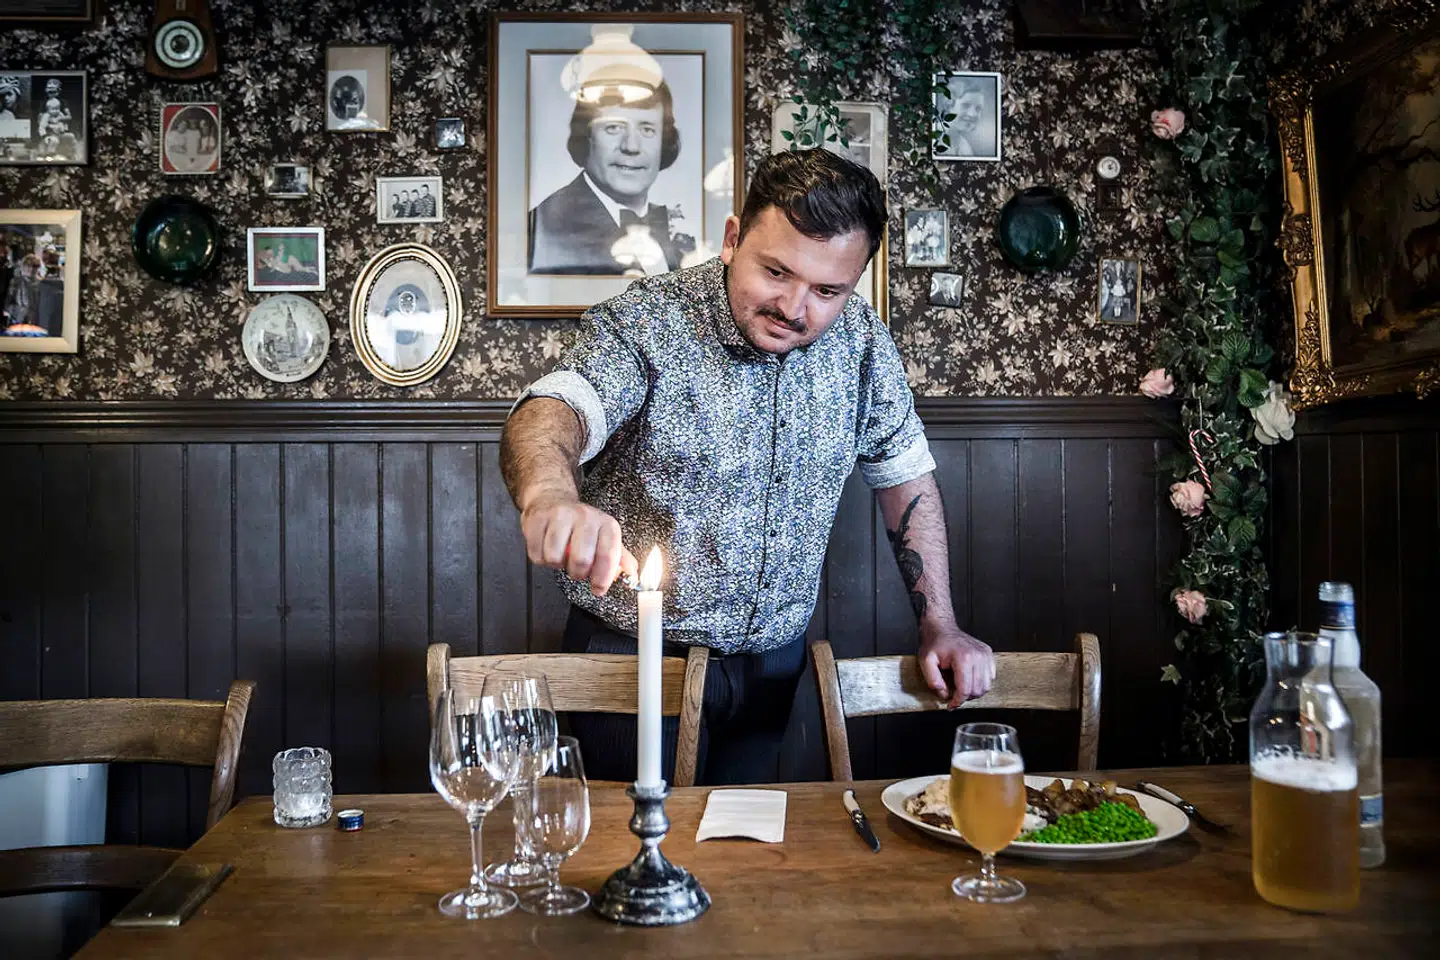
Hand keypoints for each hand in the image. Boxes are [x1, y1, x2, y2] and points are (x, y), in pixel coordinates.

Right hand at [520, 494, 637, 596]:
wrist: (552, 499)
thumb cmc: (580, 523)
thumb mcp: (604, 536)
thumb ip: (619, 557)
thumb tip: (632, 573)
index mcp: (606, 524)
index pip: (608, 556)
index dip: (602, 578)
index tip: (598, 588)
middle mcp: (585, 517)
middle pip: (581, 560)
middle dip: (577, 573)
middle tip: (576, 568)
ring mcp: (560, 516)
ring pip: (555, 557)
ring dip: (556, 564)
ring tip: (560, 554)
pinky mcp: (538, 518)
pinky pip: (536, 553)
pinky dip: (540, 558)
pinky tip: (546, 547)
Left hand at [917, 623, 994, 707]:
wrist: (942, 628)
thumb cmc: (934, 643)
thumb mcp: (925, 661)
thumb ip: (932, 679)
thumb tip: (944, 694)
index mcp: (963, 658)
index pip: (965, 689)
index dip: (957, 702)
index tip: (950, 705)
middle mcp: (978, 656)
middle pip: (977, 690)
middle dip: (965, 697)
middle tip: (954, 696)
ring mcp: (985, 654)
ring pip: (986, 685)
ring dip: (973, 691)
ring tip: (961, 687)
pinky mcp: (988, 654)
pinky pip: (990, 677)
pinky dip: (981, 682)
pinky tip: (969, 679)